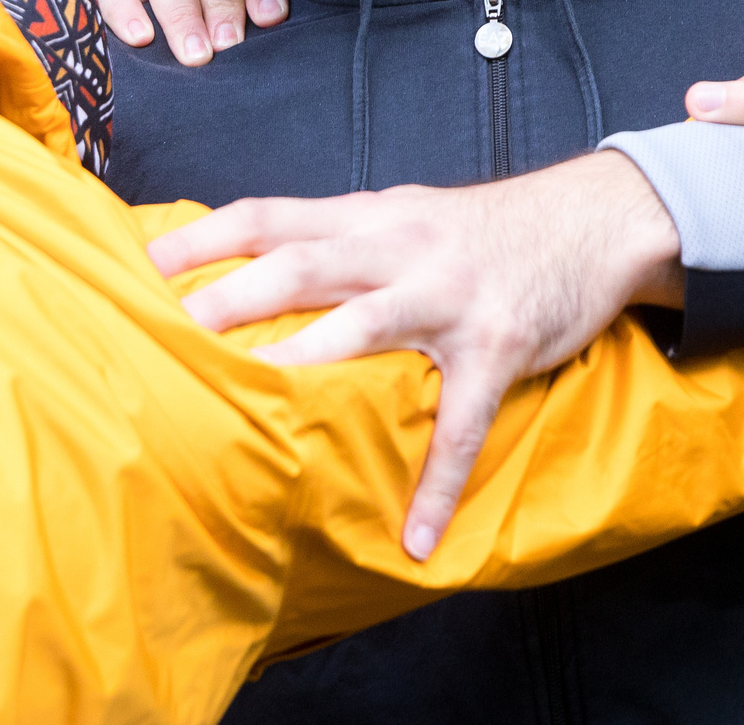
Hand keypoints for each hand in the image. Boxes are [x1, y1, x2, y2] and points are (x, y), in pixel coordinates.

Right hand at [96, 0, 288, 64]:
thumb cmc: (217, 56)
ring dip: (182, 14)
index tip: (270, 20)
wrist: (160, 75)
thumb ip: (257, 36)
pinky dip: (126, 12)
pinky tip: (141, 39)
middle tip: (228, 44)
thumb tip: (274, 55)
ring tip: (194, 55)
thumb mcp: (241, 43)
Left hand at [147, 150, 683, 559]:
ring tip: (256, 403)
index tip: (147, 261)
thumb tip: (265, 257)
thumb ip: (345, 235)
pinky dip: (438, 481)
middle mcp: (402, 246)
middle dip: (236, 294)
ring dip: (306, 361)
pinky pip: (462, 423)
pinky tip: (418, 534)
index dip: (209, 235)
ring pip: (365, 326)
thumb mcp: (408, 210)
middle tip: (176, 327)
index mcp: (372, 215)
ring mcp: (450, 296)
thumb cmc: (488, 225)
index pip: (273, 214)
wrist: (595, 218)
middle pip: (304, 264)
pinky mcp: (498, 346)